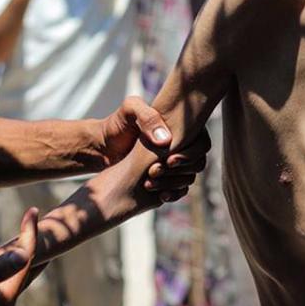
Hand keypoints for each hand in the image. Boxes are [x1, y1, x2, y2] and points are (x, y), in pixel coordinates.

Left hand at [96, 96, 210, 201]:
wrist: (102, 148)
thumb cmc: (116, 125)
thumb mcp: (130, 110)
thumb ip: (148, 117)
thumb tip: (166, 141)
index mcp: (180, 127)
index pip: (202, 141)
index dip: (190, 153)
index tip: (169, 159)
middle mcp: (181, 145)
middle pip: (199, 162)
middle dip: (180, 170)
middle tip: (155, 171)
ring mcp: (174, 163)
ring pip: (191, 177)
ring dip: (173, 182)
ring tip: (149, 182)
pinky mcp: (166, 178)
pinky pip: (181, 190)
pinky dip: (173, 193)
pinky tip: (158, 195)